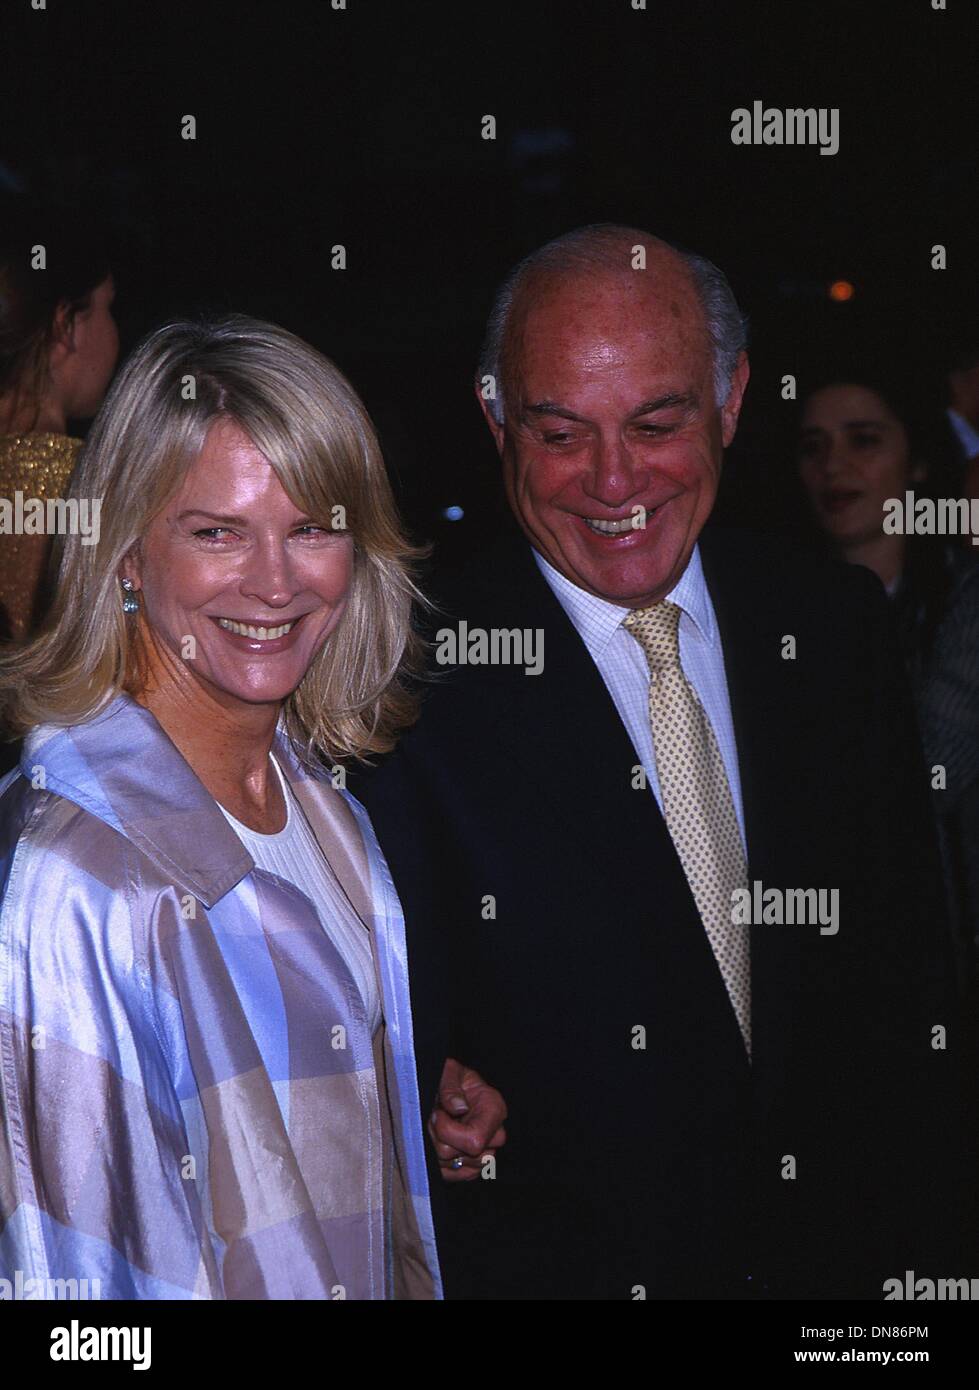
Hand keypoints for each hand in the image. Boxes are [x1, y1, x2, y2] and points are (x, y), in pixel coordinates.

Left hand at [428, 1057, 506, 1182]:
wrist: (446, 1085)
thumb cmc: (450, 1077)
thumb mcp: (448, 1071)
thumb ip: (450, 1087)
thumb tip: (458, 1108)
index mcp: (494, 1109)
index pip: (475, 1140)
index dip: (449, 1132)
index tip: (436, 1115)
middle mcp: (494, 1134)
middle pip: (466, 1157)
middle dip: (441, 1141)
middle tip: (433, 1120)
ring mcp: (484, 1152)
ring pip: (458, 1168)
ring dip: (438, 1151)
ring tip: (435, 1129)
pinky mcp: (471, 1165)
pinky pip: (454, 1176)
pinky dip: (439, 1163)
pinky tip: (435, 1142)